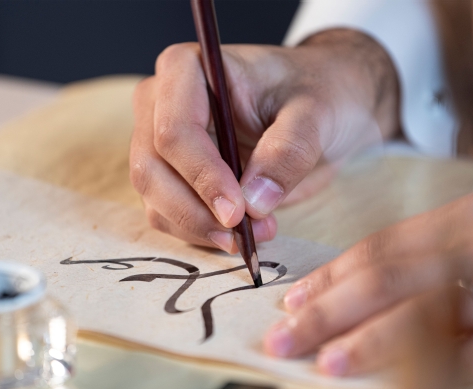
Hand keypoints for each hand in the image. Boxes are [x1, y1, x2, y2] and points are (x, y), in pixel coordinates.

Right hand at [129, 29, 398, 252]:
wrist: (321, 108)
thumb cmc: (316, 93)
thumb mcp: (315, 113)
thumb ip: (288, 150)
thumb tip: (253, 201)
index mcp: (187, 69)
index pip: (174, 130)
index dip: (202, 176)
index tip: (238, 212)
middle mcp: (160, 104)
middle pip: (151, 169)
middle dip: (196, 211)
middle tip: (243, 233)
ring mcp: (160, 142)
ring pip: (155, 198)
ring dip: (201, 228)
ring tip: (256, 232)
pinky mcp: (172, 176)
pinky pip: (169, 216)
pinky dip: (201, 234)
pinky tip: (241, 232)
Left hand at [264, 181, 472, 380]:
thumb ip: (426, 248)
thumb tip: (359, 283)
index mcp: (458, 220)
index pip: (376, 250)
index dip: (329, 278)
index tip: (293, 302)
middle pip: (385, 281)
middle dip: (328, 311)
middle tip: (285, 337)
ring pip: (428, 315)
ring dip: (372, 342)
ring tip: (327, 363)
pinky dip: (443, 370)